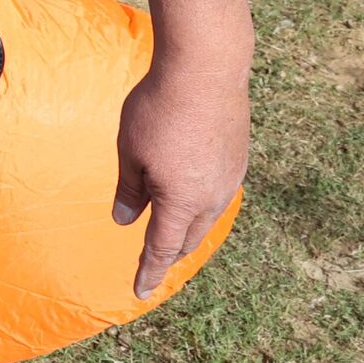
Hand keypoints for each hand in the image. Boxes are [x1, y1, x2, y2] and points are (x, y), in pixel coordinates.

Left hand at [113, 56, 249, 298]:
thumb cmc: (159, 109)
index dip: (149, 271)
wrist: (206, 71)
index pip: (162, 248)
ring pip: (206, 216)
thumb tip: (126, 220)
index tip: (140, 291)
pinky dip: (200, 202)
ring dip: (187, 227)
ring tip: (172, 231)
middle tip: (153, 261)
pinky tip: (192, 193)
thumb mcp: (129, 149)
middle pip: (188, 237)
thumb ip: (129, 189)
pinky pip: (217, 193)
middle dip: (170, 251)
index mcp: (181, 201)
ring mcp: (229, 178)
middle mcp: (211, 198)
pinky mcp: (238, 159)